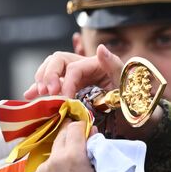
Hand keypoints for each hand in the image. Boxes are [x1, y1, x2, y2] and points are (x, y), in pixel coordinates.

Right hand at [24, 46, 162, 141]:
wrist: (140, 123)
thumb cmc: (138, 106)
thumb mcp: (131, 87)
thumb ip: (116, 68)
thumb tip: (100, 48)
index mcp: (98, 64)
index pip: (73, 68)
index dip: (65, 83)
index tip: (62, 100)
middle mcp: (85, 68)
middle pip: (58, 61)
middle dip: (48, 75)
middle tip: (46, 94)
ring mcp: (77, 79)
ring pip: (51, 70)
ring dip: (41, 80)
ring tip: (37, 95)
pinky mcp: (72, 91)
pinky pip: (52, 85)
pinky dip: (39, 89)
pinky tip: (30, 96)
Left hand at [30, 121, 104, 171]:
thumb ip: (96, 153)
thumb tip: (92, 135)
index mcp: (74, 155)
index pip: (75, 128)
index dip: (81, 128)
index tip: (85, 132)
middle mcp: (55, 158)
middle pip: (61, 136)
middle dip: (70, 138)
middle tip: (77, 146)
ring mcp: (42, 169)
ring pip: (52, 155)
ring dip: (59, 158)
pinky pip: (43, 170)